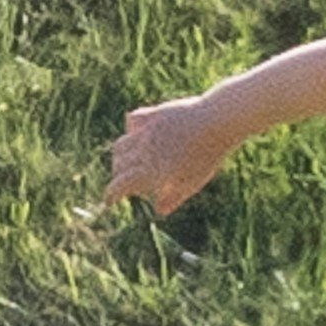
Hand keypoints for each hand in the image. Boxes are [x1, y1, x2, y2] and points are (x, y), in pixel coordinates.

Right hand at [101, 96, 231, 216]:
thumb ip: (174, 198)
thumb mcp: (193, 183)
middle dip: (118, 175)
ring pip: (121, 144)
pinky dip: (131, 128)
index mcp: (153, 171)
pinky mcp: (153, 114)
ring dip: (120, 155)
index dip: (111, 194)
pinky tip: (138, 133)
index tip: (108, 200)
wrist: (217, 124)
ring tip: (127, 161)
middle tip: (124, 181)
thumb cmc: (207, 157)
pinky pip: (132, 120)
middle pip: (118, 164)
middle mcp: (145, 152)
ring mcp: (147, 132)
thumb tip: (159, 211)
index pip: (121, 185)